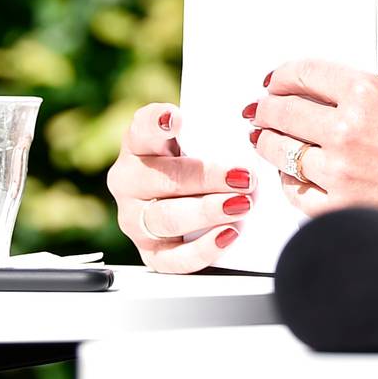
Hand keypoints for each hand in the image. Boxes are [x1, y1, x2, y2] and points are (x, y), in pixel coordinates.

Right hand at [106, 102, 254, 272]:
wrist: (192, 197)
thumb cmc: (198, 159)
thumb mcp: (200, 137)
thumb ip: (213, 129)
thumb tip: (248, 130)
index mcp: (139, 145)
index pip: (142, 128)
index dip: (156, 122)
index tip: (175, 119)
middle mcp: (129, 182)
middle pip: (162, 180)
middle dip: (206, 179)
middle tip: (244, 178)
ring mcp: (135, 219)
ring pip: (166, 219)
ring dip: (207, 212)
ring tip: (242, 205)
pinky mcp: (149, 251)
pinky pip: (172, 259)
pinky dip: (203, 249)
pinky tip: (228, 234)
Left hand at [247, 59, 377, 246]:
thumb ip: (364, 94)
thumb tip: (326, 95)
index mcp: (367, 94)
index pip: (303, 75)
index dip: (281, 77)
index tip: (275, 82)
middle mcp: (348, 130)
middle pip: (280, 111)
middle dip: (266, 110)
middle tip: (261, 112)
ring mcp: (339, 171)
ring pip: (278, 151)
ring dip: (270, 144)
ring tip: (270, 142)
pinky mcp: (337, 206)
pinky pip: (292, 190)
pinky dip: (289, 181)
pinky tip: (295, 174)